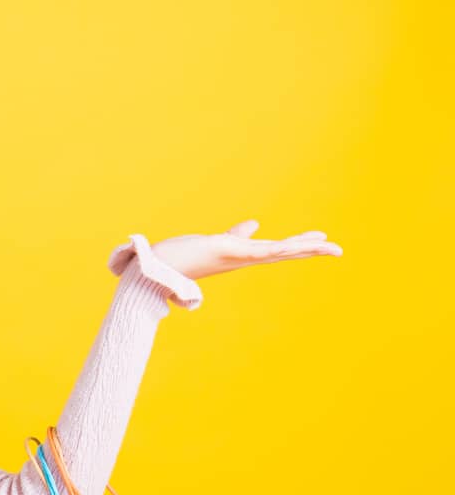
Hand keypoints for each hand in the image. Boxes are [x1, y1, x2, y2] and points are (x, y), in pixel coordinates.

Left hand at [151, 220, 342, 282]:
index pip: (277, 250)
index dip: (300, 245)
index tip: (322, 240)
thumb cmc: (182, 257)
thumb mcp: (217, 242)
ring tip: (328, 245)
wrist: (155, 271)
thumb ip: (237, 234)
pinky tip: (291, 245)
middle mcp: (242, 259)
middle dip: (310, 250)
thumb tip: (253, 224)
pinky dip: (275, 248)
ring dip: (302, 248)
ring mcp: (235, 257)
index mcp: (242, 256)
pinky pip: (256, 250)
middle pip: (283, 252)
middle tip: (338, 248)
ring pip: (276, 251)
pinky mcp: (225, 251)